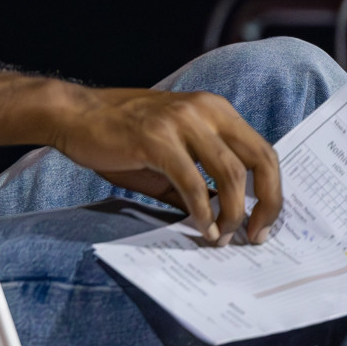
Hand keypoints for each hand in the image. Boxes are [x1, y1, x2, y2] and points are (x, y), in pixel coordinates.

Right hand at [49, 86, 281, 243]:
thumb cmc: (119, 135)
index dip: (273, 192)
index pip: (263, 151)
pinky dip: (201, 211)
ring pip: (231, 175)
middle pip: (261, 159)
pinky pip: (193, 183)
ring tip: (221, 236)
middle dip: (268, 204)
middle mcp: (204, 110)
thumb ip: (202, 177)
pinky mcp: (156, 139)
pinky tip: (200, 227)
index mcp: (214, 109)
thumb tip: (226, 217)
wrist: (73, 116)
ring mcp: (181, 122)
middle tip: (255, 235)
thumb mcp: (170, 152)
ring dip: (233, 214)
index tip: (264, 223)